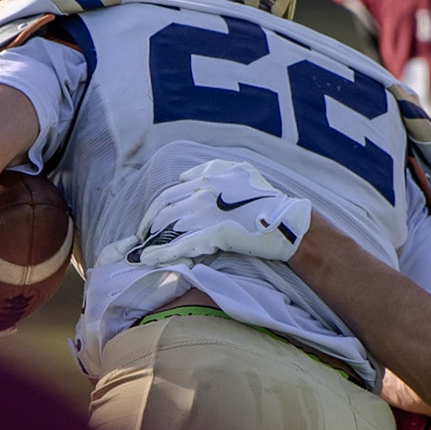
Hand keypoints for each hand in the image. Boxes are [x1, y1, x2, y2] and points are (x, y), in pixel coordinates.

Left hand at [131, 160, 311, 265]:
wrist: (285, 220)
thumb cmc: (265, 196)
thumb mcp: (239, 170)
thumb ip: (209, 169)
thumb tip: (183, 176)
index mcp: (206, 179)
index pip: (168, 194)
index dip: (155, 210)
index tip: (150, 222)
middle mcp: (201, 194)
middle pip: (163, 211)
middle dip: (150, 226)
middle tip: (145, 239)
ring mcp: (206, 215)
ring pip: (168, 228)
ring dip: (153, 240)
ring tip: (145, 252)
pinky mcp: (212, 235)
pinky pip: (179, 245)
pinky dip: (160, 253)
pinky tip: (148, 260)